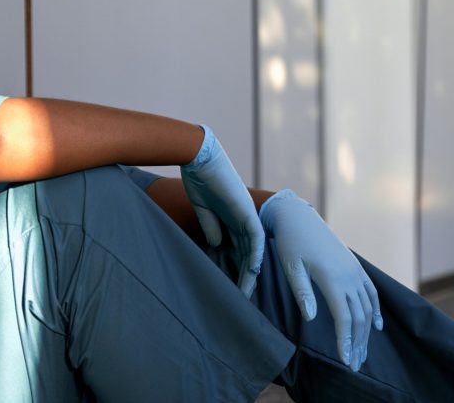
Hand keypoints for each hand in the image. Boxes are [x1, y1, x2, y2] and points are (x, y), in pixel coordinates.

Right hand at [179, 124, 264, 297]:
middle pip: (247, 252)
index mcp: (231, 216)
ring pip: (253, 248)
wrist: (199, 157)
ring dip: (250, 271)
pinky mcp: (246, 210)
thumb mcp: (203, 207)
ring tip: (245, 292)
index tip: (231, 285)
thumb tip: (217, 245)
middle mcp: (242, 217)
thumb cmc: (198, 177)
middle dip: (244, 275)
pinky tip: (253, 270)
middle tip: (242, 297)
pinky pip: (255, 237)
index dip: (235, 266)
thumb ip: (211, 225)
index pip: (237, 247)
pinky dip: (255, 254)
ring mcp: (246, 214)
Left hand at [259, 189, 382, 371]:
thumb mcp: (291, 267)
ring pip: (367, 307)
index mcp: (332, 278)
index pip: (344, 317)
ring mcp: (354, 271)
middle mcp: (349, 276)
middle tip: (354, 365)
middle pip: (359, 317)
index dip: (346, 340)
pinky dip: (376, 310)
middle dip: (358, 343)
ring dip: (366, 332)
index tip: (345, 360)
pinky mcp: (355, 267)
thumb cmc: (290, 243)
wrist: (299, 218)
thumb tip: (313, 319)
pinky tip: (377, 327)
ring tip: (362, 353)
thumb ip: (303, 293)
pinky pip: (371, 292)